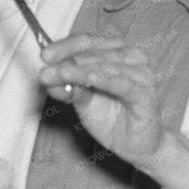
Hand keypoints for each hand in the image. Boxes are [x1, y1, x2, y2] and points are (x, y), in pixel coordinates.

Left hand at [36, 35, 170, 172]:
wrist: (136, 146)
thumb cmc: (113, 119)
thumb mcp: (83, 101)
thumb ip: (68, 87)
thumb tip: (47, 76)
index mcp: (117, 52)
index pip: (87, 41)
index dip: (64, 46)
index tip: (44, 56)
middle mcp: (132, 57)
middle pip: (93, 52)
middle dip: (67, 61)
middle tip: (45, 71)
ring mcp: (140, 74)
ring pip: (104, 66)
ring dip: (78, 70)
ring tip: (58, 75)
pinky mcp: (144, 94)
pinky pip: (120, 83)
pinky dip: (100, 79)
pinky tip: (85, 79)